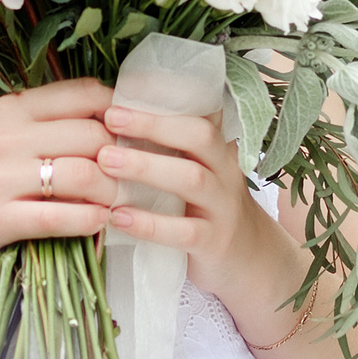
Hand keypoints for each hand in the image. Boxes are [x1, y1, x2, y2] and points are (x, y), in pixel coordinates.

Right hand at [0, 80, 116, 274]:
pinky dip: (90, 220)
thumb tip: (117, 122)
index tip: (136, 132)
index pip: (84, 93)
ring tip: (117, 202)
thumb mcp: (3, 137)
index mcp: (12, 108)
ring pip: (82, 172)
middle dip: (122, 157)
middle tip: (134, 176)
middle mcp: (6, 136)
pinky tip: (100, 222)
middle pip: (92, 133)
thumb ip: (49, 125)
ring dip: (111, 191)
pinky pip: (59, 216)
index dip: (121, 111)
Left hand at [96, 104, 298, 307]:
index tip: (120, 98)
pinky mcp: (214, 243)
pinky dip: (150, 224)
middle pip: (199, 137)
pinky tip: (118, 217)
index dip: (161, 105)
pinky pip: (184, 231)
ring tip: (106, 161)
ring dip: (146, 167)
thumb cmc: (207, 209)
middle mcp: (224, 172)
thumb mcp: (198, 172)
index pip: (197, 114)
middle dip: (153, 125)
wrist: (251, 260)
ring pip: (192, 179)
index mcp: (217, 150)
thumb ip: (170, 150)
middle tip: (110, 119)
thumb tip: (113, 120)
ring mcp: (223, 208)